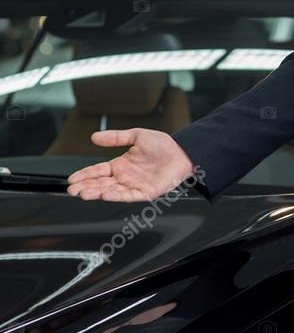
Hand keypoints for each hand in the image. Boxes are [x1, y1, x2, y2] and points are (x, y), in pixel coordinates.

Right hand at [66, 128, 195, 201]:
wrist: (182, 152)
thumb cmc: (163, 145)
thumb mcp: (135, 136)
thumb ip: (115, 138)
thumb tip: (94, 137)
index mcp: (121, 165)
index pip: (98, 171)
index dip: (84, 175)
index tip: (71, 179)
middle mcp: (125, 177)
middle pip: (101, 184)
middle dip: (86, 187)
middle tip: (72, 190)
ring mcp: (134, 186)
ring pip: (111, 191)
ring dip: (97, 193)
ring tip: (83, 193)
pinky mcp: (145, 192)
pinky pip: (128, 196)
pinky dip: (116, 196)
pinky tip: (105, 194)